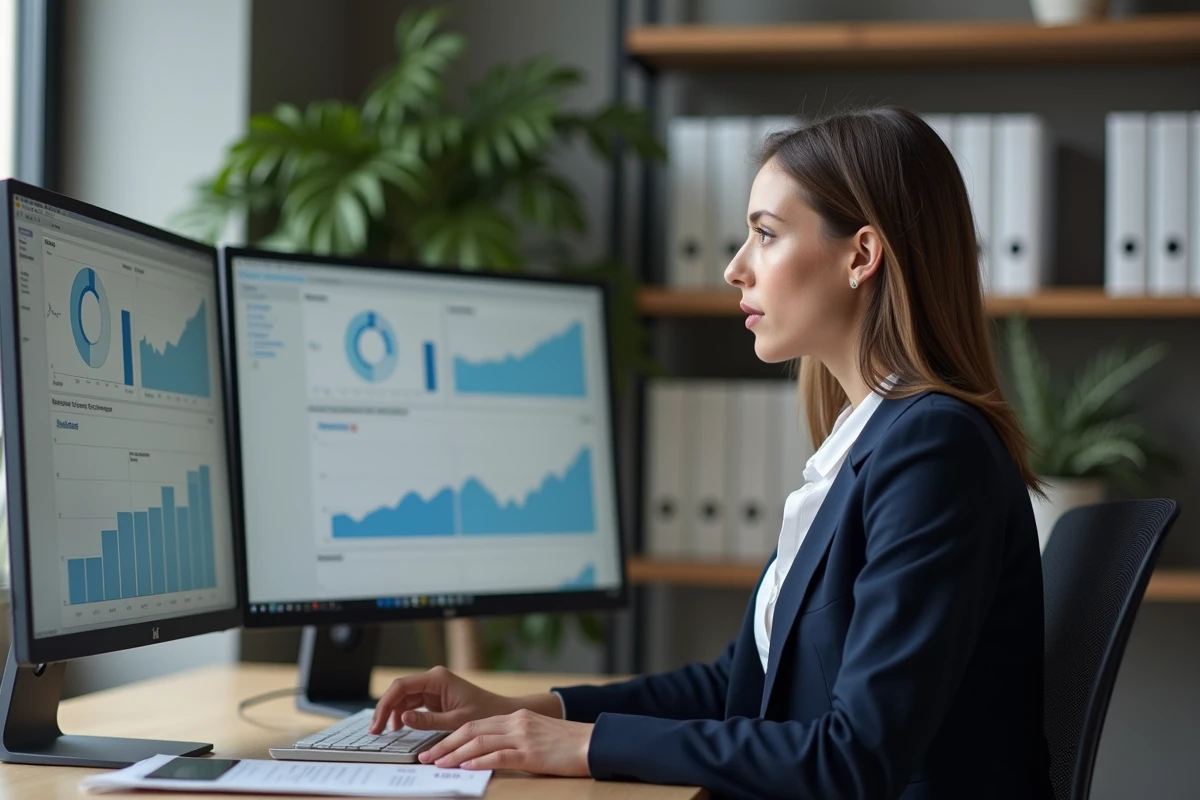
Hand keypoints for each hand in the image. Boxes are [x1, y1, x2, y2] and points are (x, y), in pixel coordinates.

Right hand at [369, 666, 562, 734]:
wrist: (502, 713)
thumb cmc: (485, 713)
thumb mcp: (456, 721)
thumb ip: (428, 721)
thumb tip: (403, 718)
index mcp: (437, 679)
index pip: (402, 686)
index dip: (386, 704)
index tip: (378, 723)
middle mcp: (433, 680)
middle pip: (399, 691)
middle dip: (386, 710)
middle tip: (375, 732)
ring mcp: (433, 688)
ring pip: (404, 698)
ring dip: (393, 714)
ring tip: (386, 733)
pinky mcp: (434, 697)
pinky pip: (412, 704)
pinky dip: (404, 716)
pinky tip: (399, 729)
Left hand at [418, 708, 592, 776]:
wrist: (594, 742)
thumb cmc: (568, 744)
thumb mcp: (538, 736)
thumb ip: (515, 740)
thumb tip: (490, 754)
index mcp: (517, 717)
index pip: (476, 724)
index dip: (452, 737)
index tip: (435, 749)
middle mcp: (516, 722)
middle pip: (472, 730)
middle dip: (445, 744)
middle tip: (426, 758)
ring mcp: (523, 736)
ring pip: (480, 742)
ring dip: (455, 754)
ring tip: (438, 764)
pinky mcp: (531, 752)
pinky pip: (499, 755)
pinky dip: (479, 761)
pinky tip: (466, 768)